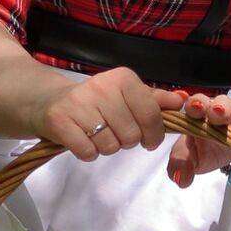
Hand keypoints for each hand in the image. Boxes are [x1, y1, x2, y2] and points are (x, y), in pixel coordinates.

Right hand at [32, 66, 186, 162]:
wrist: (49, 102)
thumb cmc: (96, 101)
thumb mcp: (127, 95)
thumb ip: (154, 100)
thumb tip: (181, 101)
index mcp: (123, 78)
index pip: (151, 114)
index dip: (155, 133)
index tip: (149, 139)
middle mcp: (102, 87)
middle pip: (131, 135)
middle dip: (127, 141)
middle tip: (116, 133)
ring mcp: (79, 104)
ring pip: (110, 146)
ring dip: (107, 147)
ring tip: (98, 135)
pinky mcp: (60, 121)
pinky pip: (88, 152)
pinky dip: (89, 152)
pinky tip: (83, 140)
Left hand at [167, 91, 230, 187]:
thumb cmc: (211, 147)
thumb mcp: (192, 157)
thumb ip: (180, 165)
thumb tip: (179, 178)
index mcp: (204, 113)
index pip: (198, 103)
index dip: (196, 104)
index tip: (194, 109)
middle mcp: (227, 112)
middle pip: (224, 104)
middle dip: (221, 107)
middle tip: (218, 113)